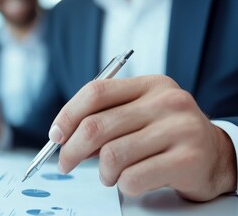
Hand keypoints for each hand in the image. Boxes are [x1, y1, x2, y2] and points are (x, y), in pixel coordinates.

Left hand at [49, 75, 236, 200]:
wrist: (215, 156)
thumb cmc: (166, 136)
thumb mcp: (139, 114)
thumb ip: (105, 118)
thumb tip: (63, 138)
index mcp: (149, 85)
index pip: (95, 92)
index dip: (67, 115)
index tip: (55, 136)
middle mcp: (166, 101)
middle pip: (97, 126)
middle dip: (72, 150)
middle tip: (66, 164)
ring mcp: (180, 129)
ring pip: (112, 155)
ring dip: (103, 173)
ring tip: (110, 175)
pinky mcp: (188, 159)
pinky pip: (132, 178)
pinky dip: (123, 185)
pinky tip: (131, 181)